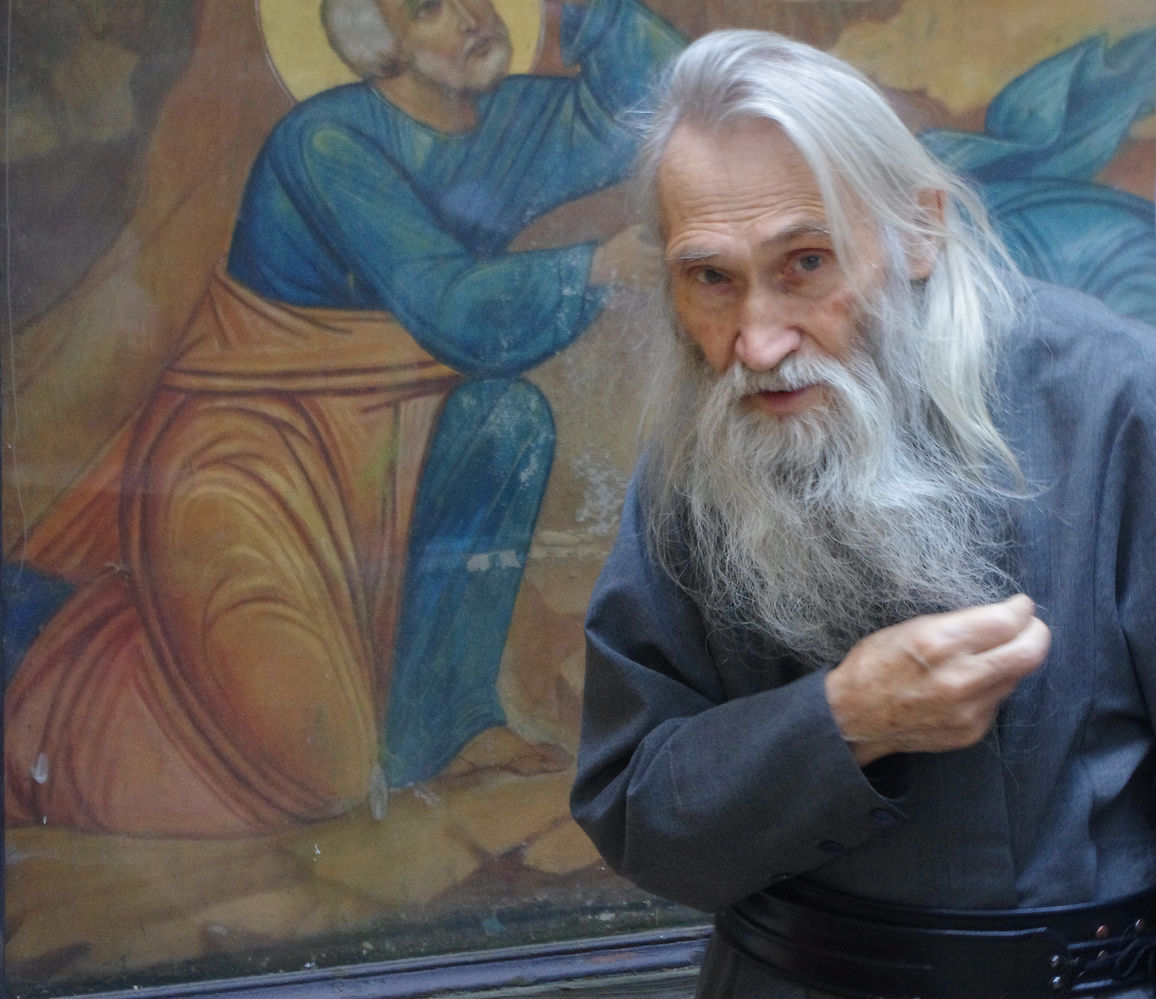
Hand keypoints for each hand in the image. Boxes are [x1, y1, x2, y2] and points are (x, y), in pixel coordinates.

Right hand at [589, 225, 663, 289]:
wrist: (601, 263)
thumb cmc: (614, 247)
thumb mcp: (626, 234)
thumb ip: (638, 229)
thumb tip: (646, 227)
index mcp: (641, 249)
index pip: (658, 253)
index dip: (660, 254)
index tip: (658, 254)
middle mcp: (642, 262)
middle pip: (658, 266)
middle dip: (660, 265)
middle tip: (660, 265)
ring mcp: (638, 274)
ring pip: (655, 278)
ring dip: (658, 276)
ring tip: (658, 275)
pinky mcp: (634, 283)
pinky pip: (647, 288)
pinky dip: (651, 286)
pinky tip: (651, 284)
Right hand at [824, 594, 1050, 765]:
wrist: (853, 717)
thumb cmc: (875, 664)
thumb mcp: (911, 628)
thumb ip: (959, 624)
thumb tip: (1004, 617)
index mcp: (940, 643)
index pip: (1007, 621)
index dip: (1020, 609)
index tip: (1020, 605)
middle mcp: (959, 678)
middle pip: (1030, 652)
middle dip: (1037, 633)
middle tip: (1030, 625)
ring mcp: (969, 710)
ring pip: (1017, 677)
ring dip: (1011, 660)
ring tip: (991, 653)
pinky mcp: (971, 731)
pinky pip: (998, 700)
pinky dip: (992, 685)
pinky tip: (969, 682)